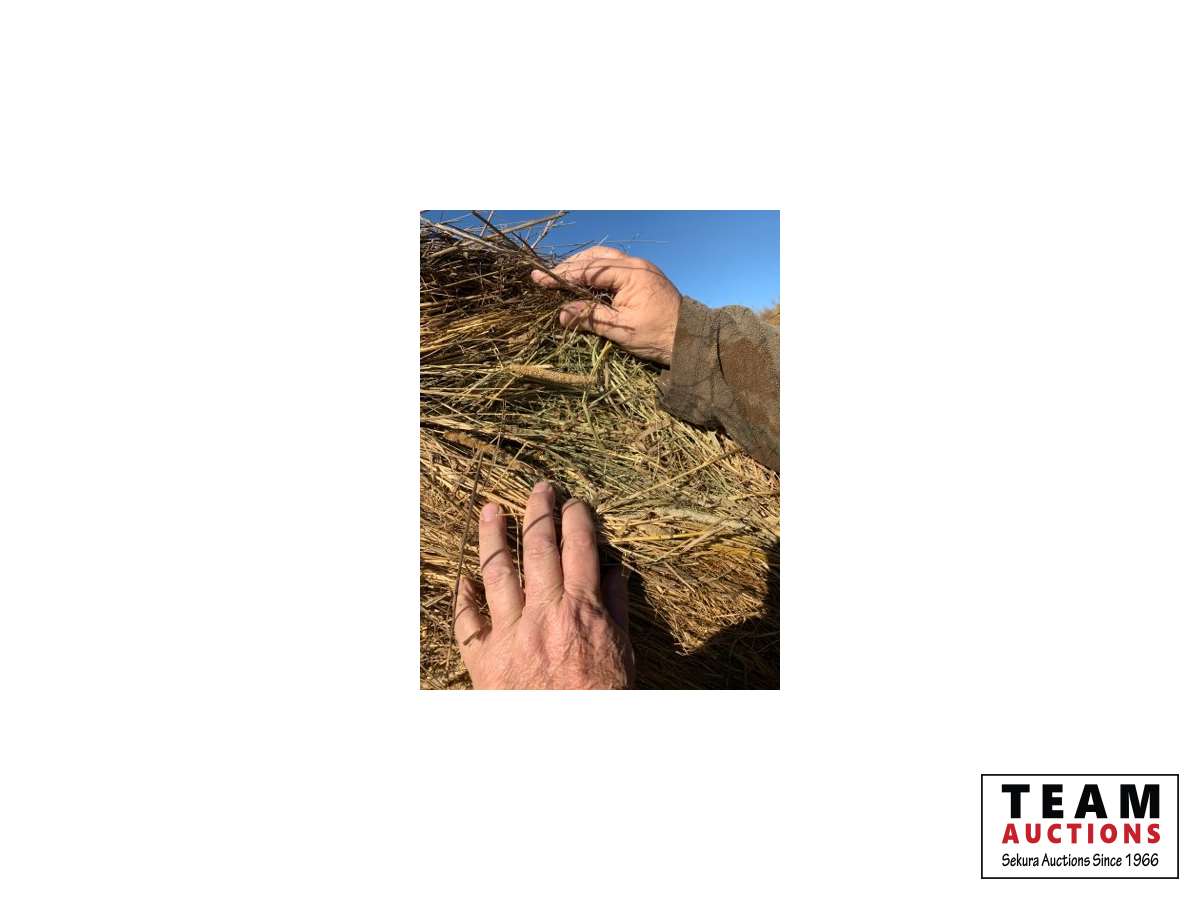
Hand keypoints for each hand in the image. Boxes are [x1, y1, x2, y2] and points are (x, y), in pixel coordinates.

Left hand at [454, 481, 634, 688]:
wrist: (570, 742)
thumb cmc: (603, 700)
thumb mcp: (623, 653)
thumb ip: (617, 610)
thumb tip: (614, 573)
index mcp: (582, 609)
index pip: (579, 548)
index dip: (576, 519)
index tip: (573, 502)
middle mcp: (544, 613)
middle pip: (540, 549)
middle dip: (539, 513)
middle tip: (539, 489)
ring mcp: (510, 634)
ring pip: (497, 572)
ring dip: (493, 537)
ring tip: (490, 510)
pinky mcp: (484, 660)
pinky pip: (466, 622)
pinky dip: (463, 598)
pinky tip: (462, 578)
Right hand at [531, 246, 681, 365]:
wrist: (691, 339)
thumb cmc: (658, 336)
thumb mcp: (621, 330)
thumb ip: (591, 318)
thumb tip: (561, 314)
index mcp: (632, 274)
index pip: (589, 269)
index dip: (563, 275)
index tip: (540, 280)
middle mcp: (636, 265)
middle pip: (595, 258)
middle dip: (569, 268)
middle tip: (545, 278)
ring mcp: (640, 269)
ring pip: (603, 259)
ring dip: (581, 268)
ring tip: (560, 280)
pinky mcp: (642, 277)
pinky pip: (613, 267)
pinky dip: (594, 273)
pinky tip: (582, 284)